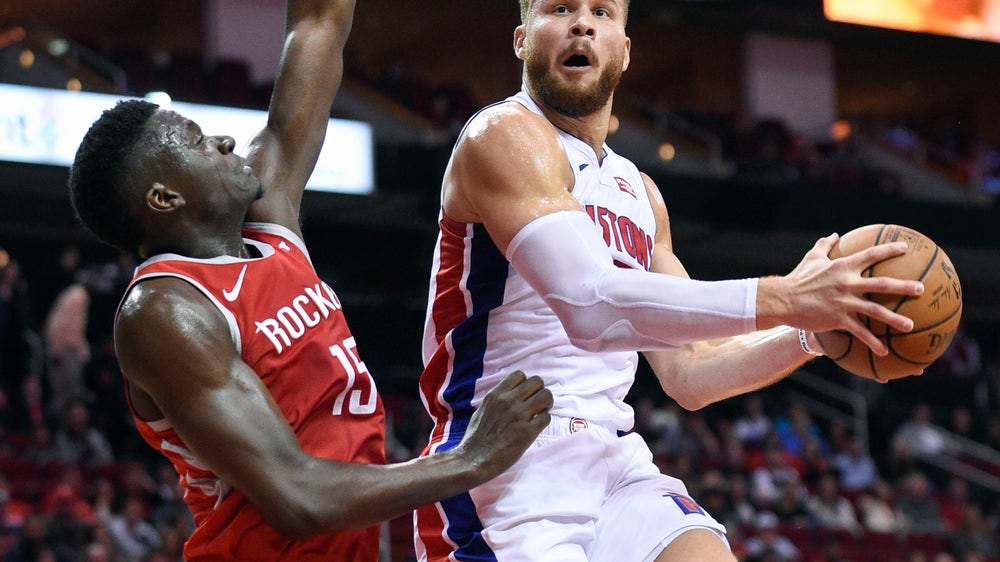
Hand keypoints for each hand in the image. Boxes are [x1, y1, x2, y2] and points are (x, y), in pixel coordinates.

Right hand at [454, 371, 551, 480]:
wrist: (474, 459)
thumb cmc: (476, 438)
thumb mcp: (482, 410)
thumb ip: (497, 400)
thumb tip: (511, 394)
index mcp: (495, 395)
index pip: (520, 375)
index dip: (526, 384)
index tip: (525, 394)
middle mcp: (508, 401)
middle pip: (537, 382)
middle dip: (539, 391)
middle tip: (537, 403)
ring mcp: (519, 416)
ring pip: (546, 396)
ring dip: (546, 403)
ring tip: (541, 412)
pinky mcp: (528, 432)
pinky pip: (547, 417)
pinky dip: (544, 420)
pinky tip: (537, 426)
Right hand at [760, 234, 924, 354]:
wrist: (783, 299)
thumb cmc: (797, 278)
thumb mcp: (811, 258)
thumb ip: (824, 245)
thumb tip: (834, 234)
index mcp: (843, 266)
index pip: (871, 255)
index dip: (889, 250)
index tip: (905, 248)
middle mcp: (847, 283)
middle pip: (882, 284)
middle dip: (904, 287)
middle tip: (921, 289)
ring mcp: (844, 302)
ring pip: (875, 311)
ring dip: (895, 319)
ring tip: (910, 325)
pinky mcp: (838, 319)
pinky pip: (859, 332)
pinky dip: (872, 342)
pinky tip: (884, 351)